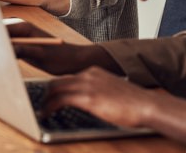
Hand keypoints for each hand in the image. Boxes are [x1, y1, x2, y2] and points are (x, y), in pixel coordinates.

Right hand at [8, 21, 120, 75]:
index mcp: (23, 27)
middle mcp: (21, 29)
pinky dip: (1, 53)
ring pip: (1, 41)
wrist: (75, 61)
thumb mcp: (40, 55)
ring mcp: (22, 38)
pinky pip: (8, 48)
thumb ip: (22, 49)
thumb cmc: (60, 57)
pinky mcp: (24, 46)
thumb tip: (4, 48)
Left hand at [43, 67, 185, 142]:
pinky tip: (46, 114)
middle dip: (46, 92)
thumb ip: (97, 92)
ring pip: (55, 88)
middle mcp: (88, 74)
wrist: (145, 104)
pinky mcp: (88, 97)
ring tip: (41, 111)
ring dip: (45, 100)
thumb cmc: (132, 103)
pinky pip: (61, 99)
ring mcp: (87, 84)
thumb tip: (88, 102)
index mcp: (94, 71)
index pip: (68, 77)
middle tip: (40, 104)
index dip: (55, 87)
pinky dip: (50, 106)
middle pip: (58, 80)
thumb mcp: (111, 92)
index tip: (48, 96)